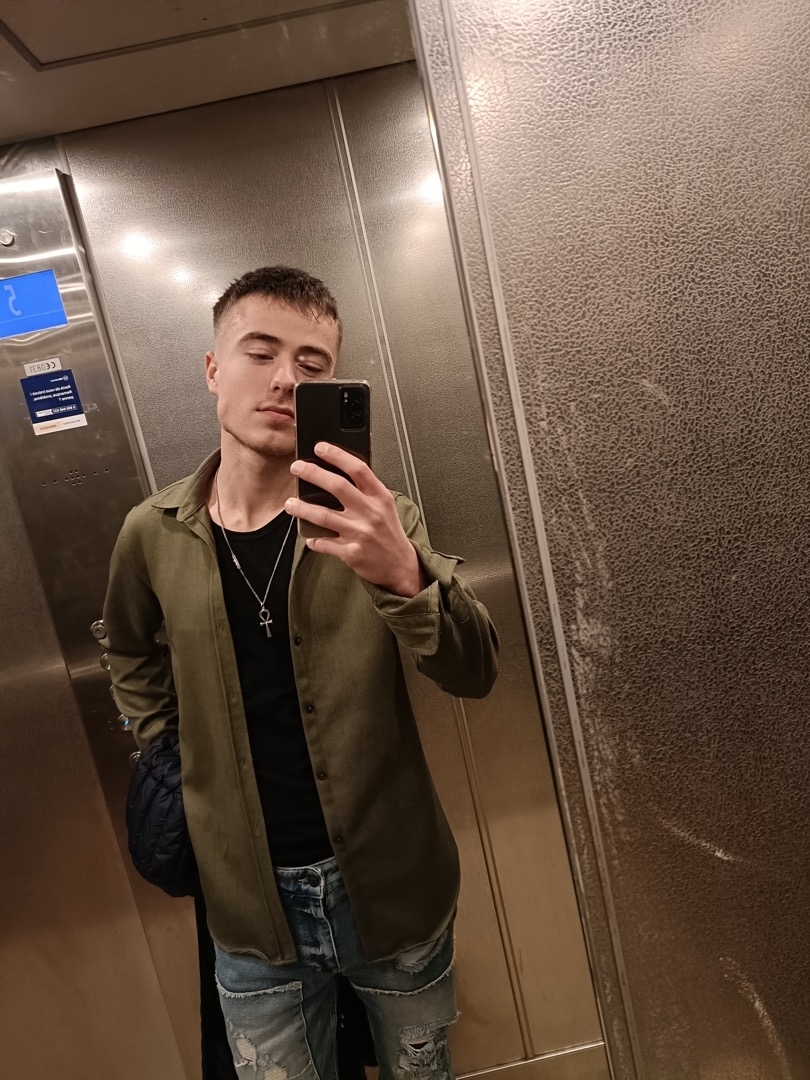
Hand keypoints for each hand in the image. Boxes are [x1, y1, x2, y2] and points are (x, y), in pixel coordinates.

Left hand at [286, 443, 427, 597]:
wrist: (400, 565)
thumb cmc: (389, 533)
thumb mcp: (385, 505)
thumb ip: (366, 490)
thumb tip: (338, 471)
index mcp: (380, 497)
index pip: (358, 469)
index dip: (337, 455)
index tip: (320, 448)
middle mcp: (370, 513)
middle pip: (337, 486)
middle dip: (313, 473)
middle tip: (297, 468)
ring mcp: (360, 533)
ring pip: (324, 515)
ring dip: (302, 508)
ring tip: (290, 504)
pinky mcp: (351, 552)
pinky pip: (324, 543)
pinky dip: (314, 540)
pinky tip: (309, 536)